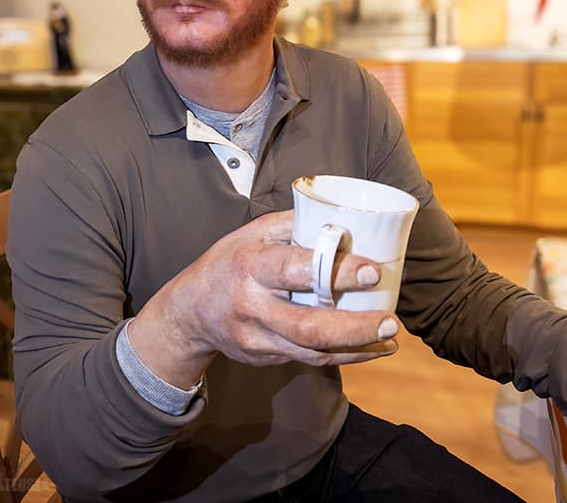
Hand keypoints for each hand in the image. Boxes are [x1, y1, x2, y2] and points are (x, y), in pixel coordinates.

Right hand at [129, 210, 398, 387]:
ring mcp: (256, 338)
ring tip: (390, 340)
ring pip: (311, 351)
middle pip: (308, 325)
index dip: (335, 272)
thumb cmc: (228, 261)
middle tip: (391, 321)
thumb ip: (293, 226)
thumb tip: (341, 219)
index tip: (372, 271)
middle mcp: (252, 306)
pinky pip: (307, 360)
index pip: (296, 270)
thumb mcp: (252, 233)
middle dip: (355, 327)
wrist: (189, 311)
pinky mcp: (263, 357)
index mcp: (251, 265)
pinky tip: (370, 350)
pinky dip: (343, 357)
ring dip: (356, 348)